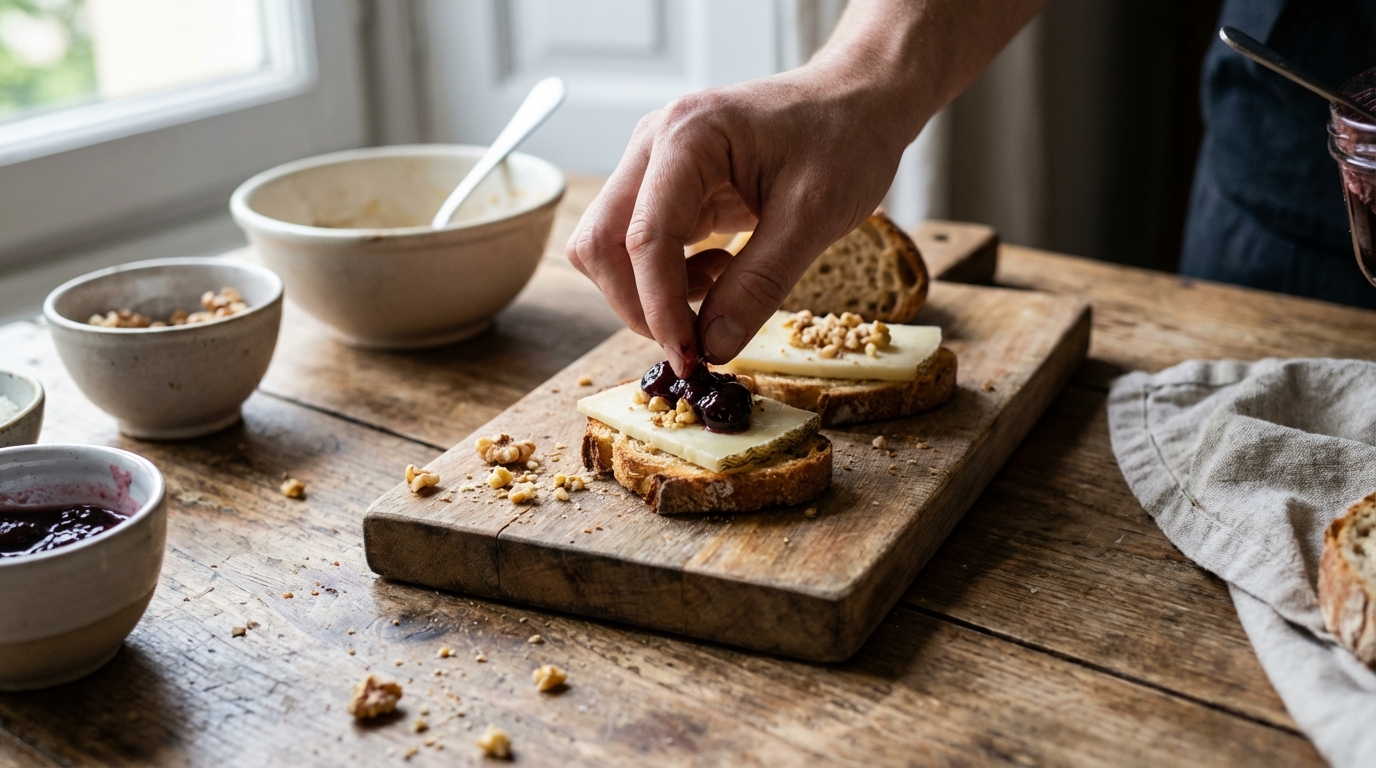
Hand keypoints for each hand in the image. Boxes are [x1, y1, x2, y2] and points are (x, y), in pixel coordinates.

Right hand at [565, 0, 1044, 374]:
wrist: (856, 101)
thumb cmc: (844, 139)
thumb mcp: (815, 218)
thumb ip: (760, 283)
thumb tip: (713, 347)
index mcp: (688, 136)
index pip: (645, 238)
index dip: (660, 309)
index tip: (691, 357)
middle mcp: (653, 144)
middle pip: (601, 244)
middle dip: (640, 306)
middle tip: (697, 342)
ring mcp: (652, 164)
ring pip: (609, 249)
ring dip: (650, 293)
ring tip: (720, 288)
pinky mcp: (664, 187)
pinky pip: (638, 246)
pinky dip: (668, 278)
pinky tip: (721, 270)